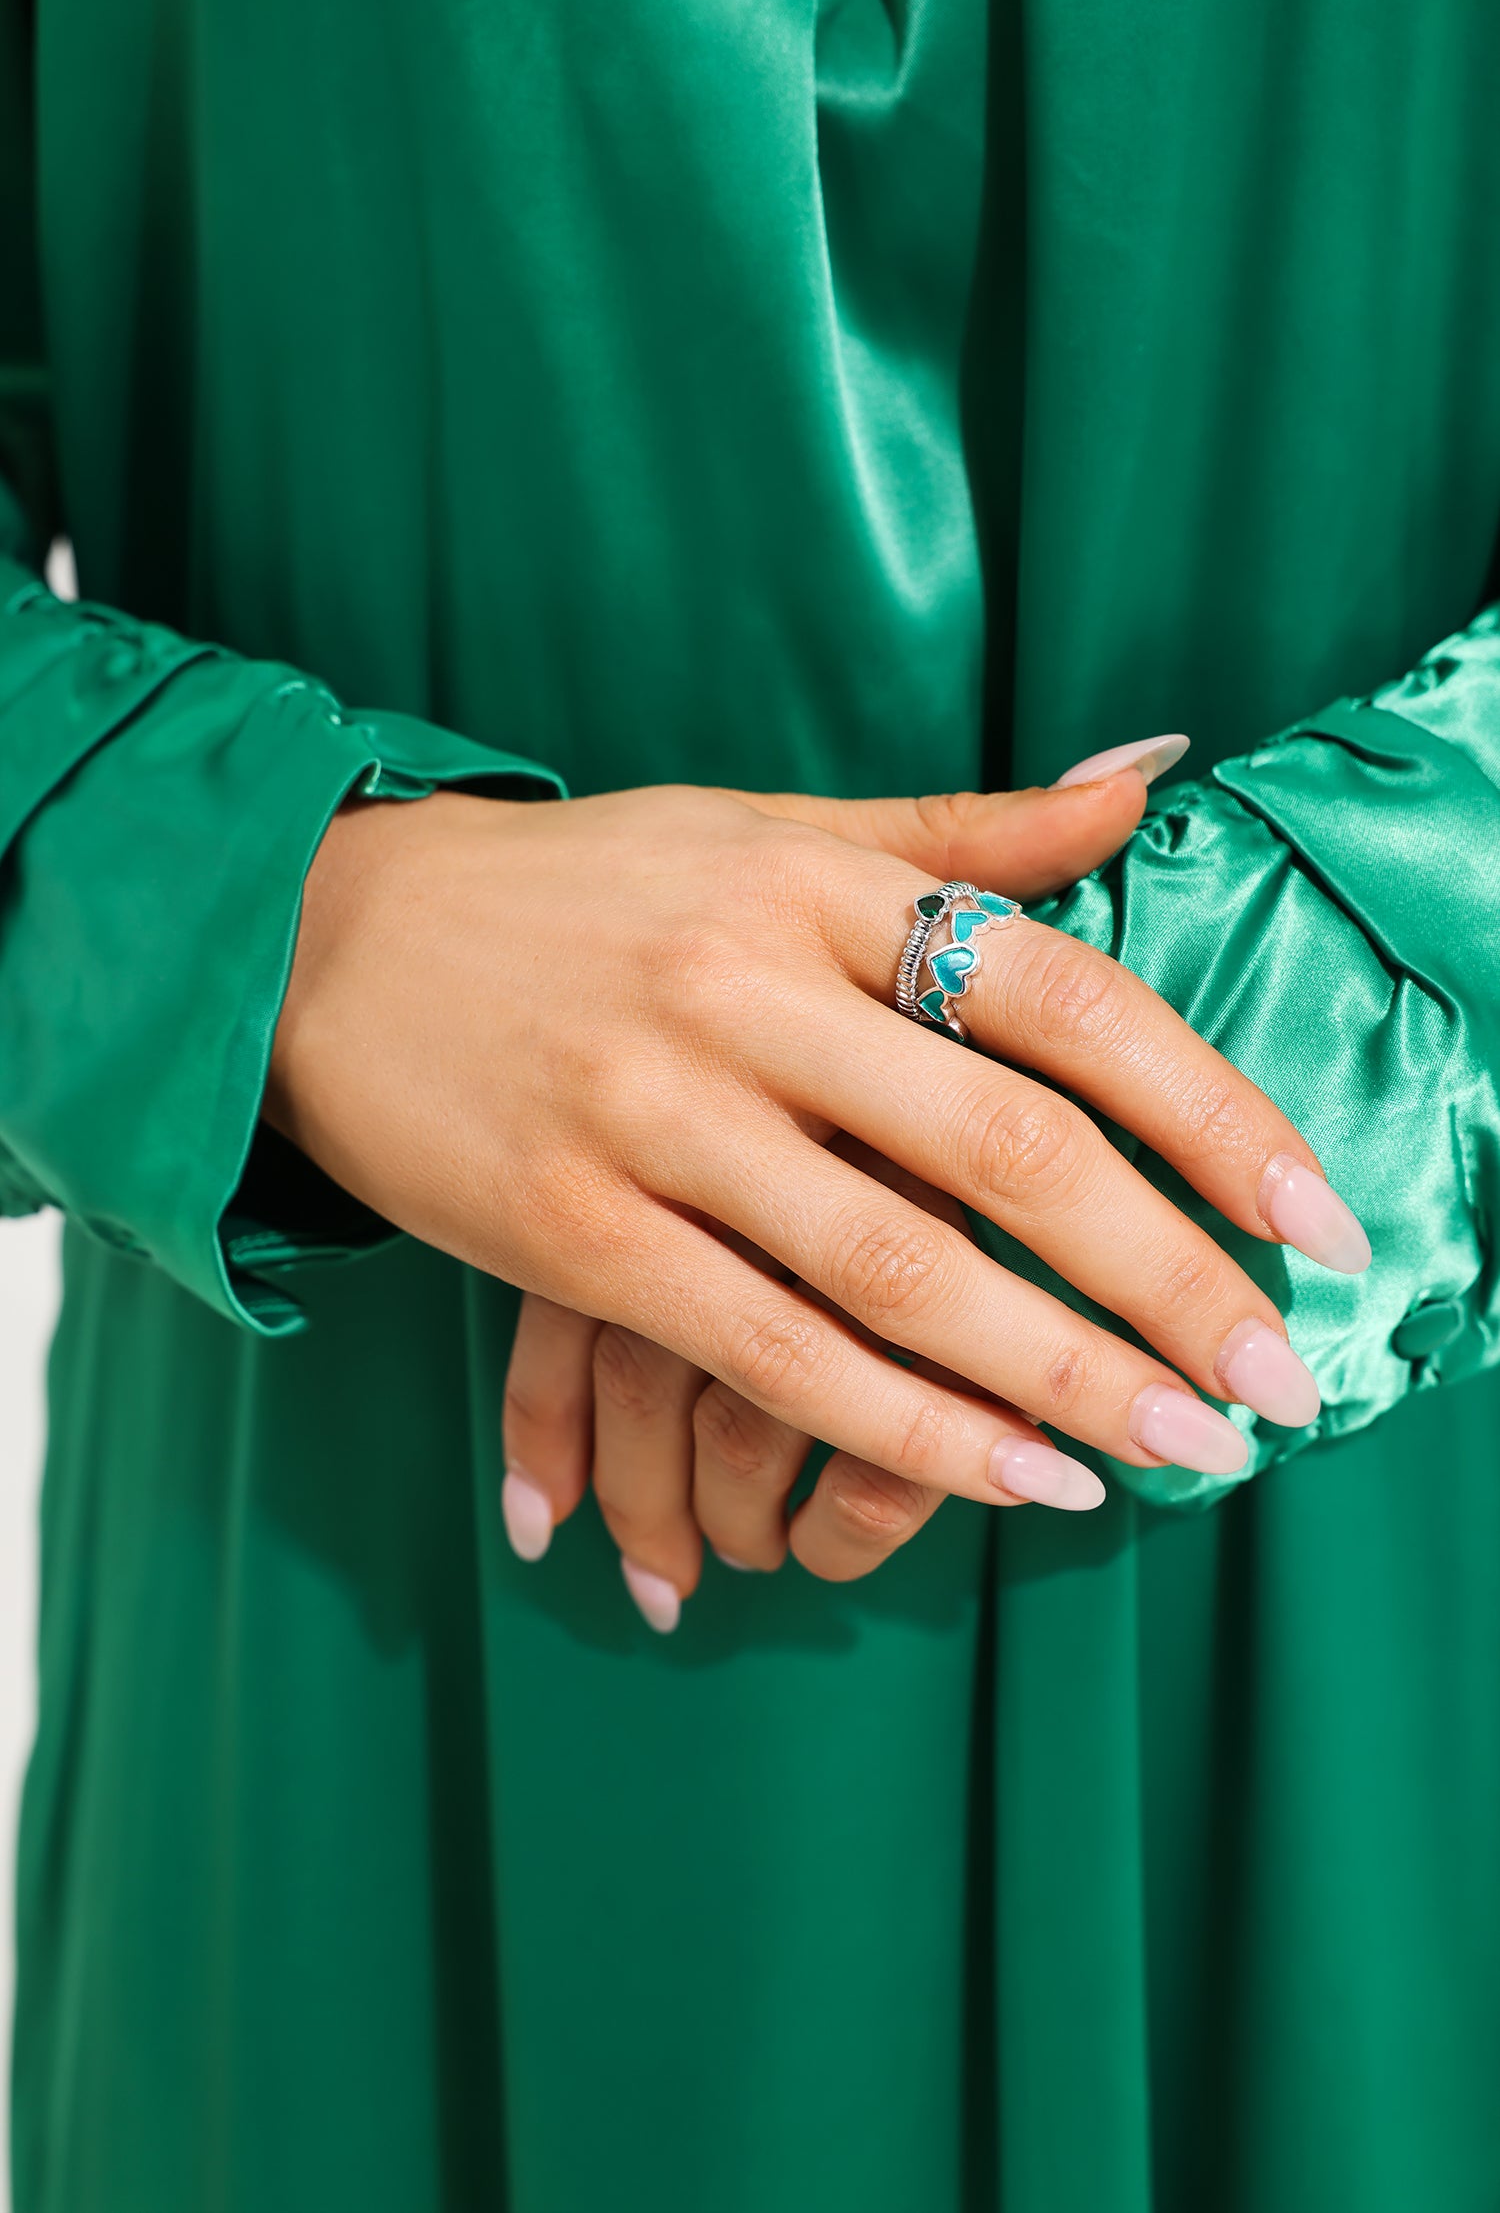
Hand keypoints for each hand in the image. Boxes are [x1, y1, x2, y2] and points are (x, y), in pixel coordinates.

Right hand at [267, 771, 1364, 1627]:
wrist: (323, 940)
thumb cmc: (581, 890)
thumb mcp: (765, 829)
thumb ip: (963, 829)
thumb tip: (1157, 767)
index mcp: (815, 885)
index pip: (1062, 994)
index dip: (1209, 1112)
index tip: (1315, 1218)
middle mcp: (745, 993)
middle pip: (1006, 1150)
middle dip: (1166, 1279)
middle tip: (1278, 1382)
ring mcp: (652, 1118)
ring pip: (895, 1273)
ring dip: (1057, 1379)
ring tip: (1178, 1452)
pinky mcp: (570, 1233)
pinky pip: (768, 1351)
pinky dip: (901, 1428)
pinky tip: (1009, 1478)